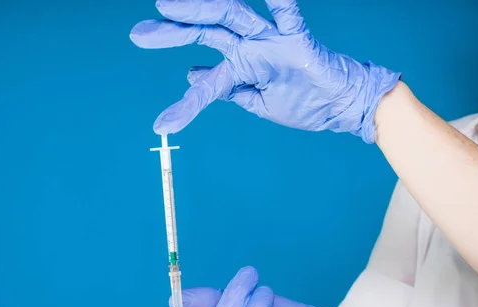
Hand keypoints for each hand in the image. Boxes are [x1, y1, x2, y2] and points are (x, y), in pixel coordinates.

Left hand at [130, 0, 400, 142]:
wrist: (340, 106)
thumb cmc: (302, 101)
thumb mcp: (256, 101)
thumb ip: (226, 87)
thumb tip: (191, 76)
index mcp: (241, 66)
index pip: (203, 77)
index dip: (182, 101)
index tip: (162, 123)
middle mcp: (250, 48)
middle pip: (206, 33)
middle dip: (172, 33)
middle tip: (137, 34)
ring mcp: (271, 42)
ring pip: (231, 17)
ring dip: (199, 10)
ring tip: (167, 5)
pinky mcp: (298, 41)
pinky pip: (287, 16)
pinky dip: (277, 2)